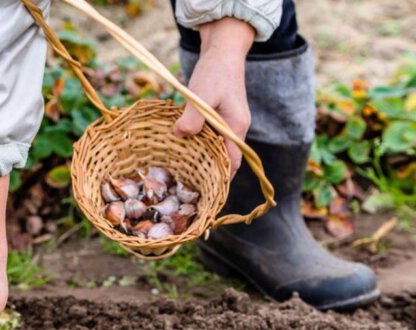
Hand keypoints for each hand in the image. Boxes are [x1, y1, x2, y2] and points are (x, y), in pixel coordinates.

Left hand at [173, 17, 255, 178]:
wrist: (222, 52)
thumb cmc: (214, 72)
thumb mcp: (201, 95)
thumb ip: (192, 118)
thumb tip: (179, 136)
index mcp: (235, 127)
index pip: (233, 162)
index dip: (221, 179)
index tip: (206, 192)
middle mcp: (235, 128)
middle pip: (225, 158)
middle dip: (210, 172)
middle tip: (189, 185)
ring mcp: (228, 122)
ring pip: (216, 147)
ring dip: (203, 157)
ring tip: (183, 170)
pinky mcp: (219, 116)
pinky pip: (211, 136)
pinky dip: (199, 143)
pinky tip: (183, 145)